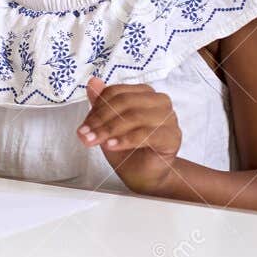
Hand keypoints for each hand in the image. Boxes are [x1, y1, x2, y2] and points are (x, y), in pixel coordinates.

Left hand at [80, 77, 181, 193]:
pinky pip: (147, 134)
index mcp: (143, 93)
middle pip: (125, 102)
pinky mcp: (173, 137)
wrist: (144, 175)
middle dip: (101, 119)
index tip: (84, 125)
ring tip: (96, 141)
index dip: (96, 107)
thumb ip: (100, 103)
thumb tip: (92, 82)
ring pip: (135, 116)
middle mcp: (159, 102)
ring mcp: (169, 118)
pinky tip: (112, 146)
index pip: (116, 92)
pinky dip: (126, 139)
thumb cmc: (127, 149)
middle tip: (85, 134)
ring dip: (110, 130)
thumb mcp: (107, 125)